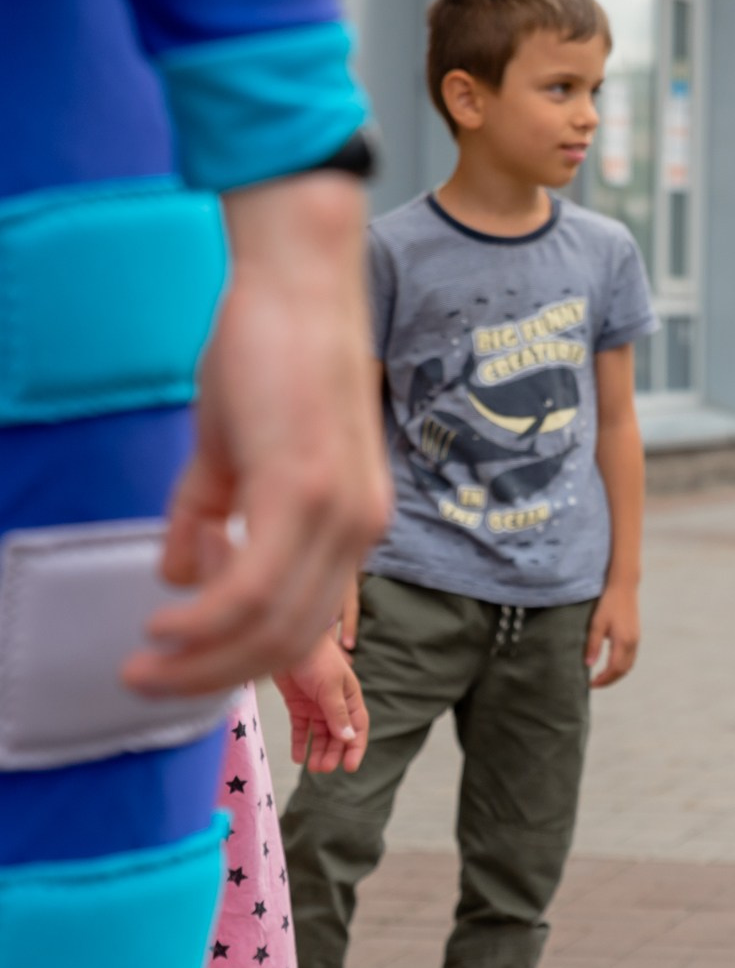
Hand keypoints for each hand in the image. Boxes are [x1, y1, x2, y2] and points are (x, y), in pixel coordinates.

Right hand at [123, 175, 389, 697]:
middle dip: (212, 674)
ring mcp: (336, 515)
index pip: (306, 623)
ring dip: (200, 658)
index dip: (244, 659)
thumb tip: (181, 573)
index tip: (186, 668)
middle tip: (147, 681)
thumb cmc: (271, 355)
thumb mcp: (236, 450)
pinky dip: (204, 620)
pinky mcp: (303, 492)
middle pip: (288, 638)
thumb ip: (212, 513)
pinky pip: (251, 587)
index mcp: (352, 525)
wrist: (300, 286)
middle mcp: (357, 530)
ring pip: (269, 625)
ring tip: (144, 666)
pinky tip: (164, 623)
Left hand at [275, 634, 369, 773]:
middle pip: (338, 735)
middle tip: (324, 769)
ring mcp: (316, 705)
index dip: (355, 748)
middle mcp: (335, 704)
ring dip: (317, 751)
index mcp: (350, 697)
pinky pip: (300, 728)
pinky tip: (298, 757)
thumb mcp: (330, 686)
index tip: (349, 767)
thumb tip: (348, 739)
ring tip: (312, 768)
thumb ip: (337, 713)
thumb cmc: (316, 658)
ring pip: (319, 734)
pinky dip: (300, 742)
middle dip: (333, 753)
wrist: (287, 640)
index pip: (358, 727)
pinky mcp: (297, 704)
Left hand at [586, 582, 640, 687]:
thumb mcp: (596, 624)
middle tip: (595, 684)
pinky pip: (631, 657)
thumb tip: (588, 665)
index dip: (603, 680)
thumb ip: (593, 645)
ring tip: (601, 677)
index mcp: (623, 641)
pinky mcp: (636, 636)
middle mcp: (633, 643)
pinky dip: (621, 666)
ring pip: (629, 665)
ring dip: (616, 674)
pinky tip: (610, 664)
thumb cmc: (608, 604)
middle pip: (623, 670)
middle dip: (610, 680)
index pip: (614, 669)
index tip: (590, 684)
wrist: (624, 587)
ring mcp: (636, 640)